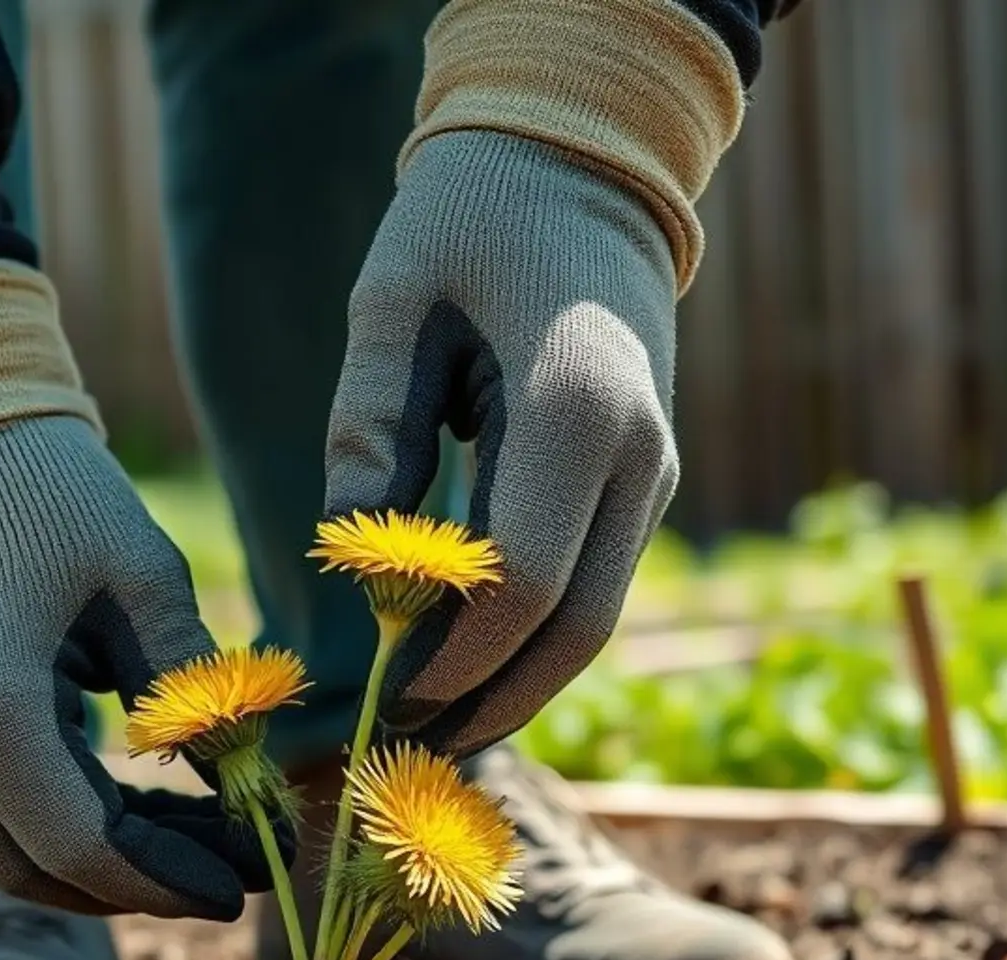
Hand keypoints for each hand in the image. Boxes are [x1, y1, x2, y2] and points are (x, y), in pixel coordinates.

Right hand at [0, 415, 274, 919]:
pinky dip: (58, 831)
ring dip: (105, 864)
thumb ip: (194, 692)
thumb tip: (251, 785)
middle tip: (237, 868)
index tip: (246, 884)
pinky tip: (138, 808)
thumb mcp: (141, 577)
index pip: (85, 851)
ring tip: (202, 839)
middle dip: (146, 883)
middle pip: (43, 874)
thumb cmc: (40, 489)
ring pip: (9, 861)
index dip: (169, 881)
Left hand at [326, 130, 680, 755]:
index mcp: (577, 408)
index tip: (386, 696)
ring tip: (435, 727)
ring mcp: (655, 473)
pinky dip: (540, 641)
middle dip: (492, 700)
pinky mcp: (648, 481)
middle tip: (409, 746)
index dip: (454, 658)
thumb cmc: (471, 217)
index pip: (523, 585)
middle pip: (576, 629)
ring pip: (598, 621)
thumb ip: (368, 425)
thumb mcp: (393, 301)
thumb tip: (351, 556)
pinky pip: (598, 586)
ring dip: (520, 685)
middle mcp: (639, 454)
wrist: (585, 165)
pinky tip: (473, 665)